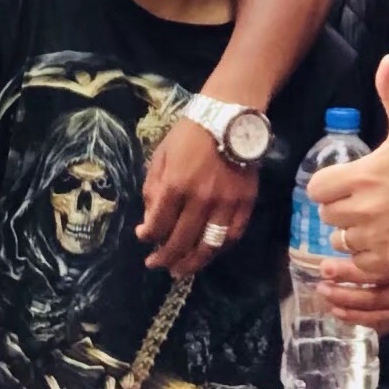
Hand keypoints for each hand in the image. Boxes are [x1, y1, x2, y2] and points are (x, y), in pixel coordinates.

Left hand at [139, 113, 257, 275]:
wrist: (229, 117)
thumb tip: (148, 223)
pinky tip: (208, 253)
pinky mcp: (246, 203)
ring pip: (208, 246)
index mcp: (175, 185)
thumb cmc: (189, 135)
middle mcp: (201, 199)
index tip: (142, 239)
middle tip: (157, 265)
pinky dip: (219, 249)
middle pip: (181, 241)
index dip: (147, 237)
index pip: (158, 225)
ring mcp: (226, 203)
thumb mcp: (161, 156)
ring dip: (192, 263)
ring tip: (181, 271)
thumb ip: (152, 190)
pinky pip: (232, 236)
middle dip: (165, 258)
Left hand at [309, 56, 388, 277]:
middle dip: (340, 209)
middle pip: (326, 215)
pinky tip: (381, 241)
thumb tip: (387, 58)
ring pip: (340, 240)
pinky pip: (357, 263)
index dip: (328, 187)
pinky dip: (364, 257)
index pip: (316, 189)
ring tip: (374, 223)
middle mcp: (363, 207)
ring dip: (352, 234)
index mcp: (362, 176)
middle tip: (365, 203)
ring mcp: (374, 236)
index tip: (347, 185)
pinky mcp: (387, 259)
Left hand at [317, 259, 388, 334]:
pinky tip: (338, 312)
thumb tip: (338, 246)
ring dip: (344, 308)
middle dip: (341, 293)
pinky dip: (353, 319)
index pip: (373, 272)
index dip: (346, 271)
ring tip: (325, 299)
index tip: (324, 268)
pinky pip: (372, 324)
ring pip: (370, 314)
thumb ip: (369, 252)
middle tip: (321, 286)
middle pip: (370, 296)